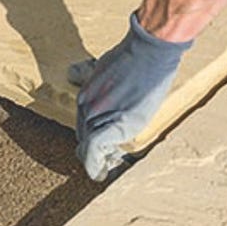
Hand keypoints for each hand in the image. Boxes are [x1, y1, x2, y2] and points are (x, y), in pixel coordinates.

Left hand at [70, 12, 192, 180]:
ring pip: (90, 145)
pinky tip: (98, 174)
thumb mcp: (106, 66)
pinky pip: (94, 148)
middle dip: (93, 152)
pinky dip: (93, 163)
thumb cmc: (136, 56)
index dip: (89, 141)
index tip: (99, 154)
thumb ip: (92, 77)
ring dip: (98, 159)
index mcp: (86, 94)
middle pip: (84, 137)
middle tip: (102, 169)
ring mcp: (98, 114)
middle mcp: (87, 105)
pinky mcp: (114, 121)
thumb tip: (76, 76)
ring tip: (102, 173)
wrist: (149, 51)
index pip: (84, 125)